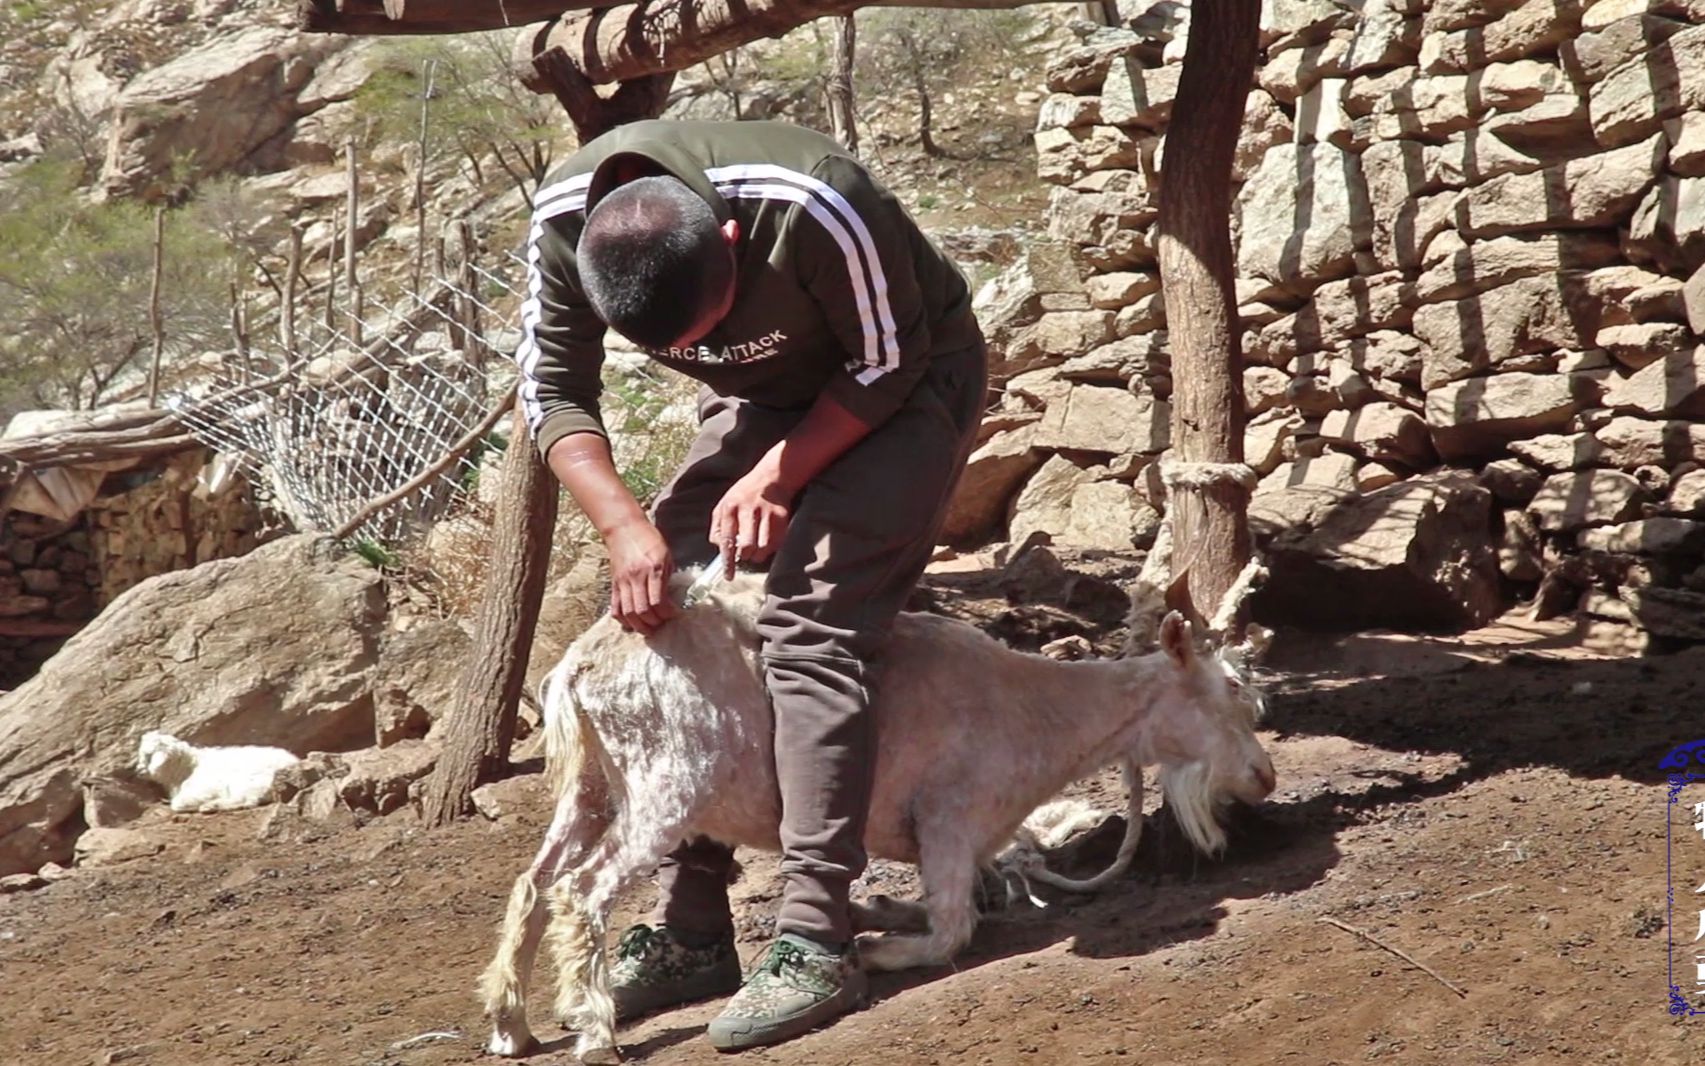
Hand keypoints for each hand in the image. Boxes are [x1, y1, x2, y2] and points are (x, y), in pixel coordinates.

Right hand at [604, 520, 677, 634]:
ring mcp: (622, 582)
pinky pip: (615, 607)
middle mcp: (636, 577)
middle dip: (654, 623)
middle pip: (642, 611)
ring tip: (648, 629)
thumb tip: (670, 599)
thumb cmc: (649, 539)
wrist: (624, 528)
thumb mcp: (666, 555)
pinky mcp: (614, 584)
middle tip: (661, 624)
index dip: (667, 613)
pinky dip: (623, 619)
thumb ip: (667, 577)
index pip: (658, 601)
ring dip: (639, 626)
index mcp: (653, 569)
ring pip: (628, 613)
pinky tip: (632, 622)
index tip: (673, 614)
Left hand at [710, 468, 794, 577]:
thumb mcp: (724, 504)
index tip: (728, 575)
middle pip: (747, 546)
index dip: (728, 561)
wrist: (771, 478)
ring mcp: (767, 513)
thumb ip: (717, 526)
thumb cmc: (743, 495)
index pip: (727, 539)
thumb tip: (719, 547)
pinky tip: (765, 542)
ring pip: (763, 547)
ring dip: (758, 554)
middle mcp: (748, 510)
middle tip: (744, 555)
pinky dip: (770, 548)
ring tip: (755, 549)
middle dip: (745, 556)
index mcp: (730, 507)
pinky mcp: (782, 517)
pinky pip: (776, 543)